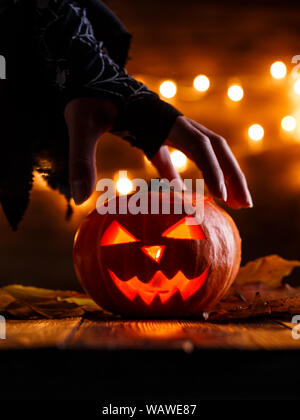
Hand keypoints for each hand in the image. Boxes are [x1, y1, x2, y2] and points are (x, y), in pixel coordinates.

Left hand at [65, 99, 251, 208]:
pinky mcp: (156, 133)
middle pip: (216, 147)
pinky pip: (178, 156)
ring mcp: (167, 127)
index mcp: (163, 118)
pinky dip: (184, 175)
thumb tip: (81, 199)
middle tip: (245, 205)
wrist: (89, 73)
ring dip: (220, 175)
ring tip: (230, 203)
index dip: (213, 171)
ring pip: (206, 150)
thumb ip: (81, 158)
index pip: (200, 146)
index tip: (221, 198)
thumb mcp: (81, 124)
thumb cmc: (86, 96)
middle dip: (233, 175)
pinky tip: (184, 193)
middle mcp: (172, 122)